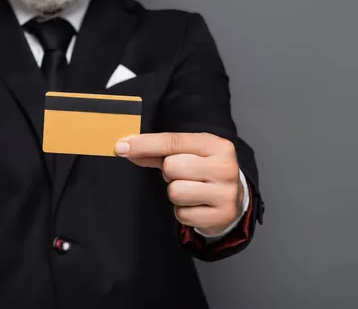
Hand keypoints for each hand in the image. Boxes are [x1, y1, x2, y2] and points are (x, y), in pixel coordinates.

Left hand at [115, 133, 243, 235]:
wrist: (235, 198)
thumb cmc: (204, 171)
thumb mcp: (188, 153)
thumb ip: (157, 151)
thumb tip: (126, 148)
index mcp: (217, 145)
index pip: (173, 141)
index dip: (145, 144)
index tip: (122, 146)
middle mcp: (225, 167)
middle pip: (172, 167)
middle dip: (169, 173)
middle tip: (182, 175)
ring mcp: (225, 193)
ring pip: (175, 192)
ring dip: (175, 193)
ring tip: (189, 190)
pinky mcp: (221, 216)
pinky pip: (182, 214)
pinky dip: (183, 211)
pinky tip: (195, 205)